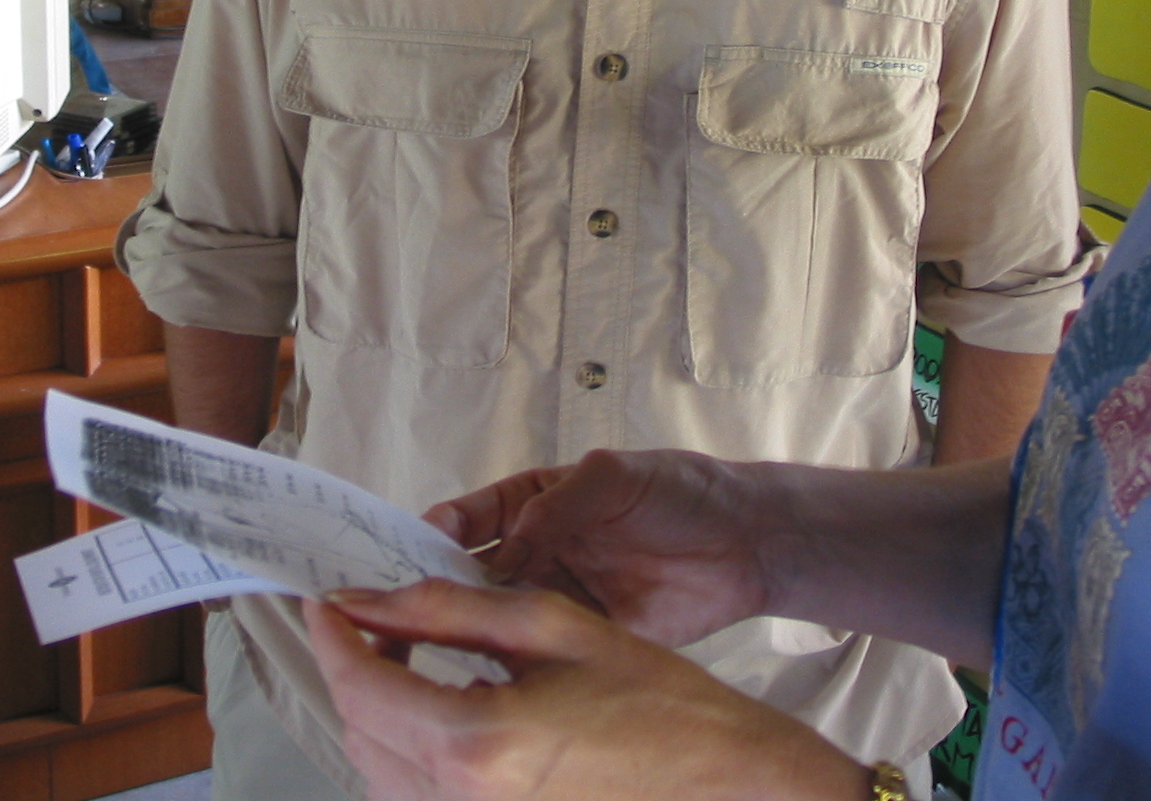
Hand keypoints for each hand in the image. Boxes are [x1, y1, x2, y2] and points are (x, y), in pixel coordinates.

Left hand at [305, 581, 865, 800]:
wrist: (726, 782)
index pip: (361, 685)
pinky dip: (409, 757)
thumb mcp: (550, 626)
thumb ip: (446, 608)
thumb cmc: (657, 702)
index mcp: (476, 745)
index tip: (322, 602)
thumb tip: (369, 598)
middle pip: (360, 733)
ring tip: (406, 662)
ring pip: (379, 776)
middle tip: (371, 621)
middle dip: (354, 670)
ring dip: (378, 715)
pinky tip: (441, 716)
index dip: (332, 635)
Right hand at [425, 449, 777, 648]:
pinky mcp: (586, 638)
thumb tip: (508, 544)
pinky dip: (516, 662)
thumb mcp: (615, 477)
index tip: (405, 552)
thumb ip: (557, 504)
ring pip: (497, 617)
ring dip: (470, 629)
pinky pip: (540, 652)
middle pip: (470, 573)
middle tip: (408, 607)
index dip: (432, 533)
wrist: (745, 544)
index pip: (466, 518)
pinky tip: (495, 672)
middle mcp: (534, 551)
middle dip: (437, 587)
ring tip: (441, 644)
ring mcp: (558, 596)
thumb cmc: (680, 492)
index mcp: (531, 503)